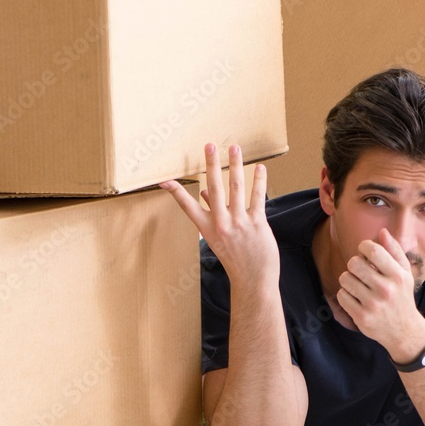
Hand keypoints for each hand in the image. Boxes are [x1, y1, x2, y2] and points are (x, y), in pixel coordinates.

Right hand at [160, 143, 278, 288]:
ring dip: (235, 165)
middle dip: (210, 165)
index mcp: (207, 228)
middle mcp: (220, 224)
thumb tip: (205, 192)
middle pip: (214, 188)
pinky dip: (259, 181)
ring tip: (234, 148)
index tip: (164, 178)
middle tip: (209, 145)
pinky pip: (257, 198)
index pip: (187, 206)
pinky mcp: (257, 224)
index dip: (176, 192)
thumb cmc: (235, 258)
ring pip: (236, 188)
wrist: (252, 280)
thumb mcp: (218, 238)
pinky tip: (260, 168)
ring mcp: (239, 223)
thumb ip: (212, 213)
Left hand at [336, 229, 424, 361]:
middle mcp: (385, 289)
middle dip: (354, 264)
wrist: (403, 331)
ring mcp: (373, 304)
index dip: (363, 247)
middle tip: (360, 271)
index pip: (372, 250)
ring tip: (359, 285)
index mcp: (397, 275)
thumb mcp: (405, 273)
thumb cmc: (402, 296)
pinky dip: (346, 295)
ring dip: (349, 280)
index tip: (364, 252)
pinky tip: (356, 298)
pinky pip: (342, 295)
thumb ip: (394, 251)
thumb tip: (382, 232)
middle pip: (353, 263)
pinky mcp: (361, 317)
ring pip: (345, 278)